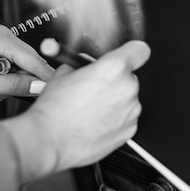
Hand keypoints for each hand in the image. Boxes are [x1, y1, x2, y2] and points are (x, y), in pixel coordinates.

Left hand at [0, 25, 53, 99]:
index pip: (35, 61)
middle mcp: (5, 37)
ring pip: (18, 72)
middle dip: (15, 84)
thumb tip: (40, 87)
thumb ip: (13, 86)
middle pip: (29, 66)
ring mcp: (0, 44)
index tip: (54, 95)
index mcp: (2, 38)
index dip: (45, 79)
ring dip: (3, 87)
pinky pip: (8, 72)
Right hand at [0, 40, 150, 182]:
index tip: (126, 57)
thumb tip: (90, 64)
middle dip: (114, 81)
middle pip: (130, 77)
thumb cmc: (54, 108)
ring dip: (114, 101)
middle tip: (94, 90)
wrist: (50, 140)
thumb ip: (85, 64)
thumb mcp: (65, 72)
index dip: (132, 53)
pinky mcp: (130, 130)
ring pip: (128, 99)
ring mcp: (131, 111)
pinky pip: (126, 118)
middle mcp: (127, 88)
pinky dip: (115, 119)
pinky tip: (95, 122)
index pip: (139, 50)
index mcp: (114, 67)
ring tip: (90, 110)